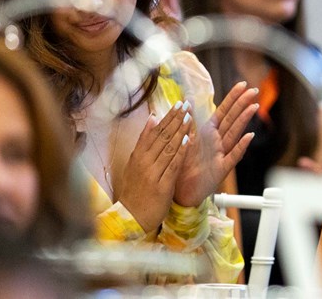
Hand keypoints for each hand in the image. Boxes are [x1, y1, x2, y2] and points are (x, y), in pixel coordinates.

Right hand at [115, 102, 193, 226]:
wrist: (131, 217)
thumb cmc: (135, 191)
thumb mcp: (134, 165)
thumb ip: (144, 143)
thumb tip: (152, 119)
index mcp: (137, 156)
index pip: (154, 132)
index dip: (167, 117)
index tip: (177, 105)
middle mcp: (144, 162)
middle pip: (161, 137)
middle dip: (175, 119)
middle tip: (185, 105)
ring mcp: (153, 173)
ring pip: (168, 148)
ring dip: (180, 131)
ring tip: (189, 117)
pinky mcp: (162, 185)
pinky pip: (173, 165)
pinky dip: (181, 152)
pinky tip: (188, 140)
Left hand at [174, 82, 257, 205]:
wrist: (179, 191)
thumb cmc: (182, 166)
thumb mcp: (185, 140)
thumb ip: (190, 121)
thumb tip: (189, 100)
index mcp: (208, 134)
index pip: (222, 111)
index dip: (232, 98)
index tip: (242, 85)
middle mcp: (217, 142)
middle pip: (232, 119)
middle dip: (242, 104)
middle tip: (254, 90)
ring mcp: (221, 155)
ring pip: (234, 134)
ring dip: (243, 120)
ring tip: (253, 107)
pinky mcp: (220, 169)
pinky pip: (232, 156)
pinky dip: (240, 146)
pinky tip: (248, 137)